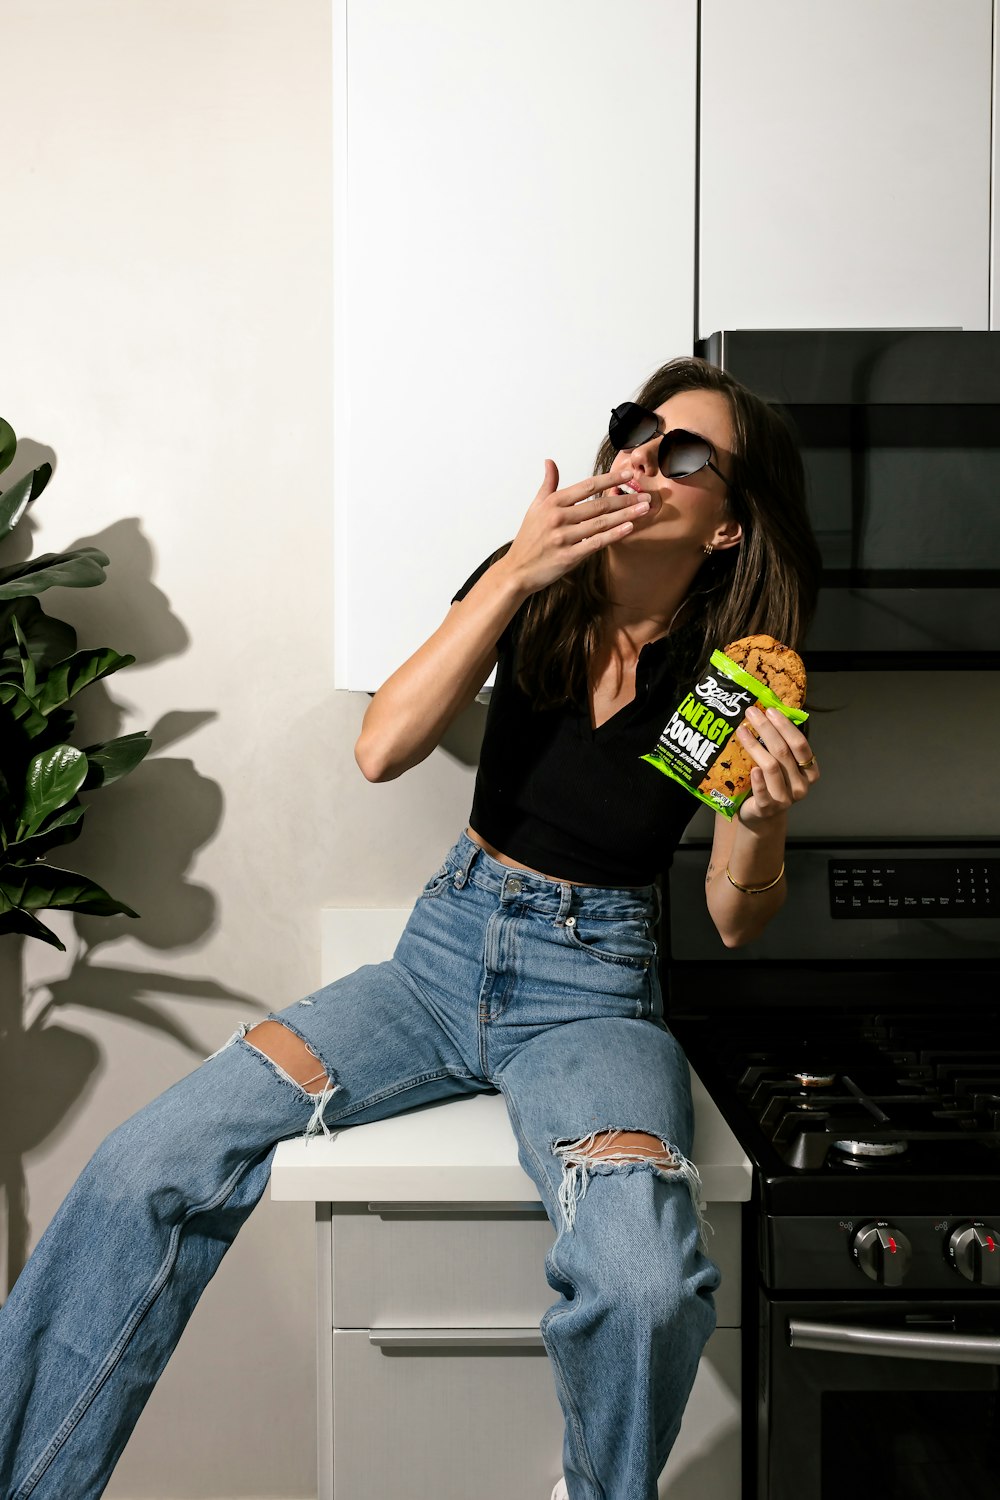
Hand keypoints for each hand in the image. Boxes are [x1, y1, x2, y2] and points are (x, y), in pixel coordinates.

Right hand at [497, 459, 654, 595]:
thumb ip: (547, 484)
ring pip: (601, 523)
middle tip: (645, 494)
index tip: (628, 474)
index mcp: (552, 503)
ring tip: (644, 508)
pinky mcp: (568, 556)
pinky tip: (629, 528)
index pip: (587, 486)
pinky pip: (596, 543)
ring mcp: (564, 537)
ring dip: (625, 515)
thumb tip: (549, 462)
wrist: (518, 570)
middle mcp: (558, 518)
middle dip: (625, 498)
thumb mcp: (535, 507)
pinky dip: (614, 535)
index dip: (610, 479)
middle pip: (598, 504)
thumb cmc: (529, 539)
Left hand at [735, 705, 818, 827]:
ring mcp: (785, 799)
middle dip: (766, 729)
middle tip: (751, 712)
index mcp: (810, 772)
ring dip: (755, 745)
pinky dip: (758, 779)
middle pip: (783, 752)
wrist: (762, 816)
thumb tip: (767, 714)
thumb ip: (781, 746)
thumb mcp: (782, 766)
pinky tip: (752, 768)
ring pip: (771, 766)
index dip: (785, 726)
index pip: (800, 744)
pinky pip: (762, 791)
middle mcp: (801, 786)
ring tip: (741, 730)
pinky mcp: (768, 808)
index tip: (770, 710)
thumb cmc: (772, 784)